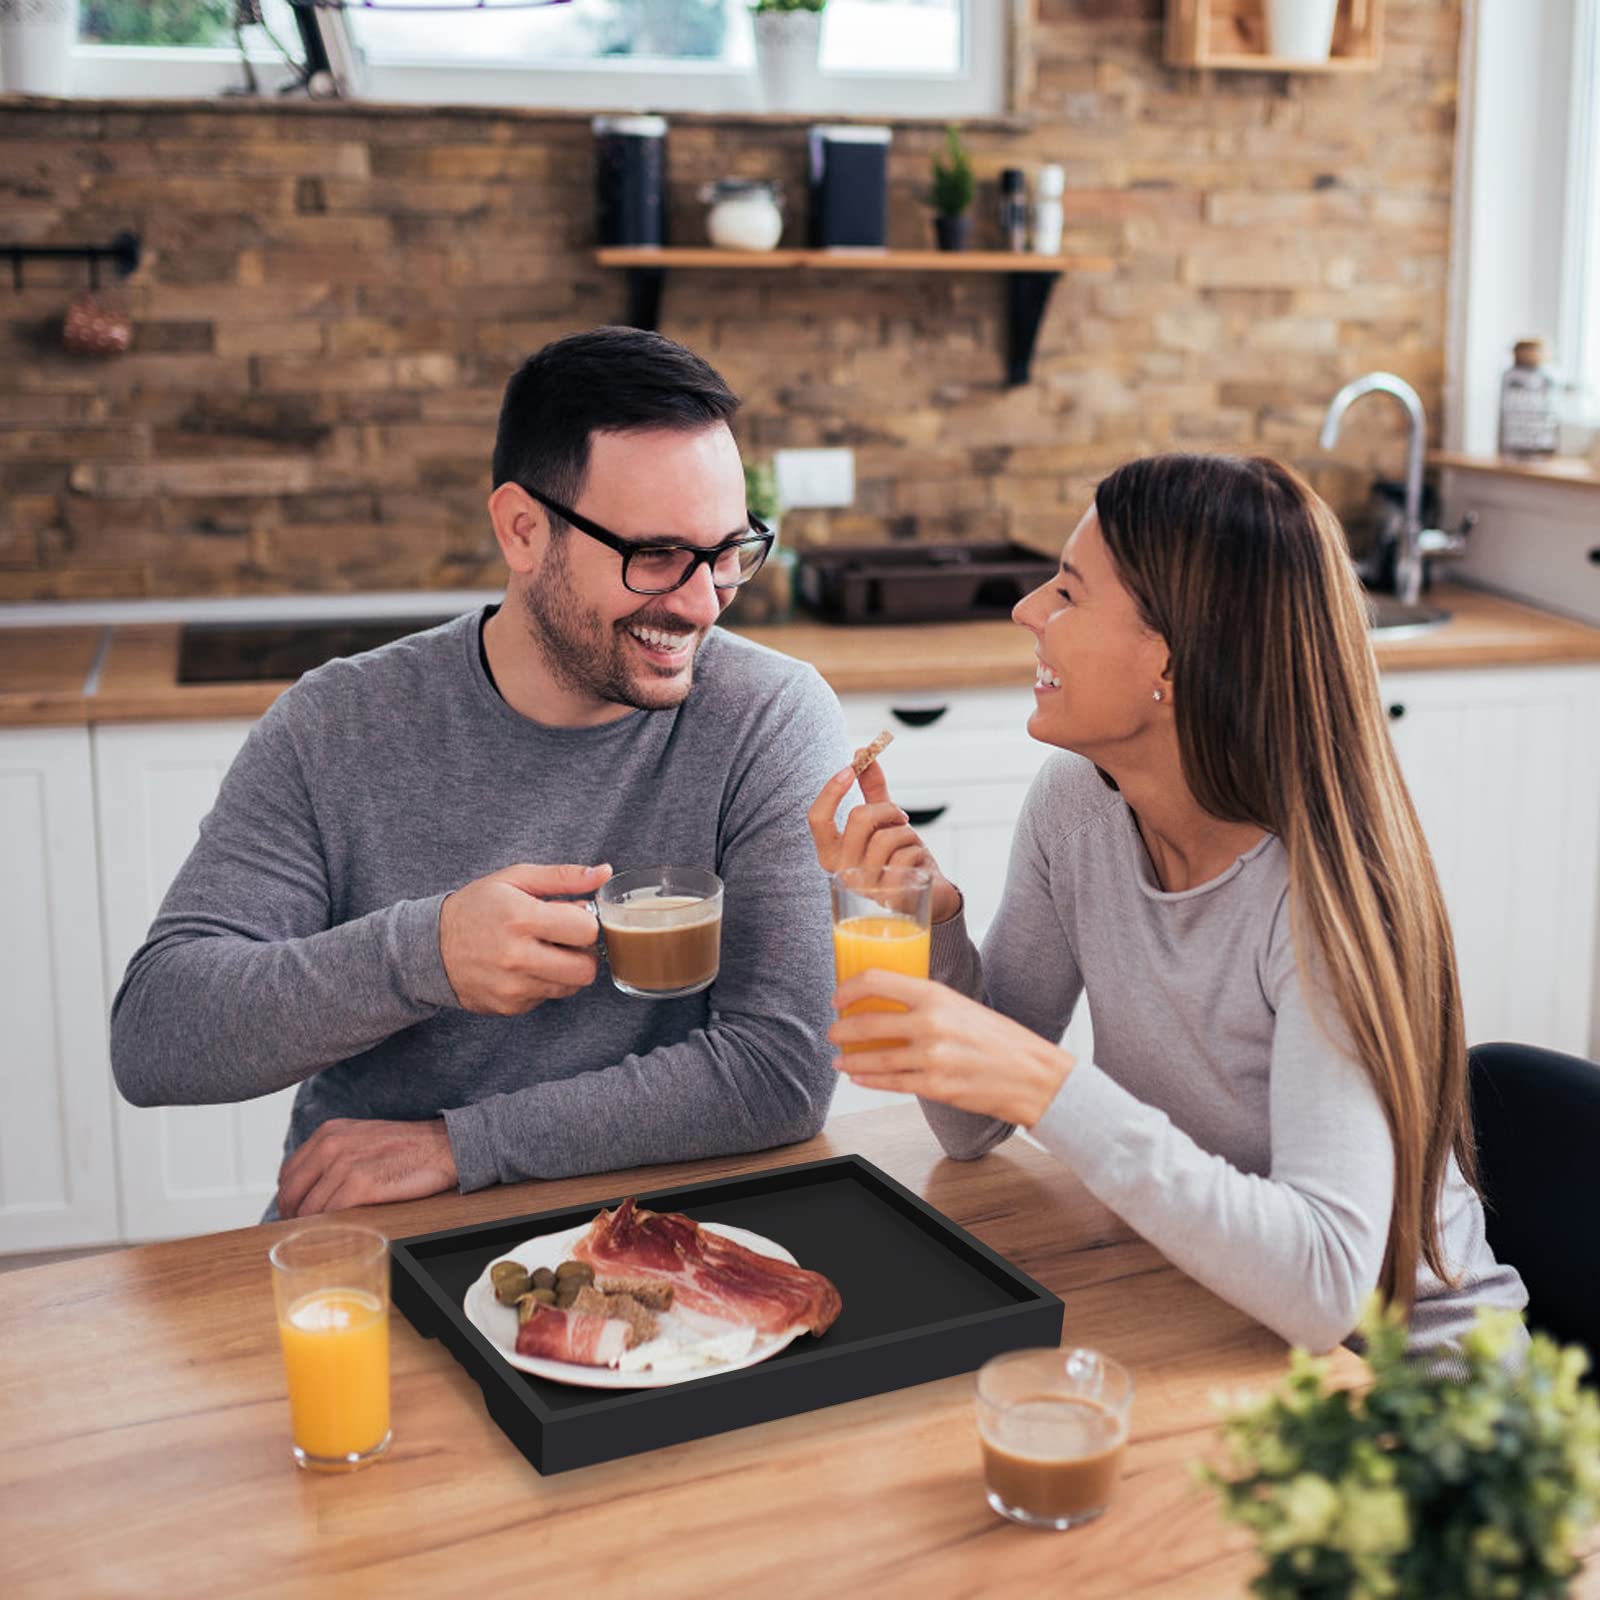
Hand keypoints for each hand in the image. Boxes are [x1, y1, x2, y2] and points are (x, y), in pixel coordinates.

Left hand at [276, 1117, 457, 1218]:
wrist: (443, 1146)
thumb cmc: (406, 1147)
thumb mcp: (361, 1138)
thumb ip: (333, 1155)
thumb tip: (311, 1187)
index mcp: (329, 1133)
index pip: (288, 1173)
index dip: (288, 1199)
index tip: (294, 1214)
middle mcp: (331, 1145)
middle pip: (292, 1193)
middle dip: (293, 1217)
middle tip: (302, 1232)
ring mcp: (345, 1164)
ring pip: (309, 1208)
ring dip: (312, 1227)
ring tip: (322, 1236)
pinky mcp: (361, 1184)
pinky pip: (330, 1214)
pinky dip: (329, 1227)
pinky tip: (338, 1233)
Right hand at [440, 862, 611, 1014]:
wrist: (430, 946)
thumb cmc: (477, 907)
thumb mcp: (515, 879)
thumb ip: (563, 877)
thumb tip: (604, 872)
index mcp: (521, 918)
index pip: (587, 931)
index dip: (586, 923)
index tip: (572, 917)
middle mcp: (517, 957)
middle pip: (586, 968)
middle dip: (583, 952)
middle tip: (563, 939)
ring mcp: (512, 987)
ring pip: (571, 986)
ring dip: (565, 969)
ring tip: (543, 951)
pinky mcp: (509, 1006)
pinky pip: (547, 998)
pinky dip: (544, 982)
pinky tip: (525, 967)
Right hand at [808, 759, 961, 924]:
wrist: (928, 896)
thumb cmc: (899, 857)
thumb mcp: (883, 822)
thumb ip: (871, 790)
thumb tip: (861, 751)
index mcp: (831, 853)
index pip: (816, 818)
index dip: (832, 789)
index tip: (851, 767)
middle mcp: (842, 872)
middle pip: (858, 818)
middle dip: (887, 809)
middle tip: (899, 818)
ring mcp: (865, 888)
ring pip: (886, 837)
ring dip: (907, 833)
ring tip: (909, 845)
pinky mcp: (890, 897)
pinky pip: (906, 856)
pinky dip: (918, 852)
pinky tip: (917, 866)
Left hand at [829, 969, 1074, 1127]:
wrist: (1034, 1076)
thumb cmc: (1002, 1039)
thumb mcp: (962, 1006)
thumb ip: (927, 1003)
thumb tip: (890, 1003)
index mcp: (937, 995)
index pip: (877, 981)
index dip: (849, 989)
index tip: (838, 998)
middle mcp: (931, 1024)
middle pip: (867, 1022)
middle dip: (842, 1029)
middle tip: (835, 1031)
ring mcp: (931, 1058)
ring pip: (874, 1059)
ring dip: (851, 1059)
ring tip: (841, 1059)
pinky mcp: (935, 1087)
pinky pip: (891, 1083)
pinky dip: (869, 1080)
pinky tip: (859, 1077)